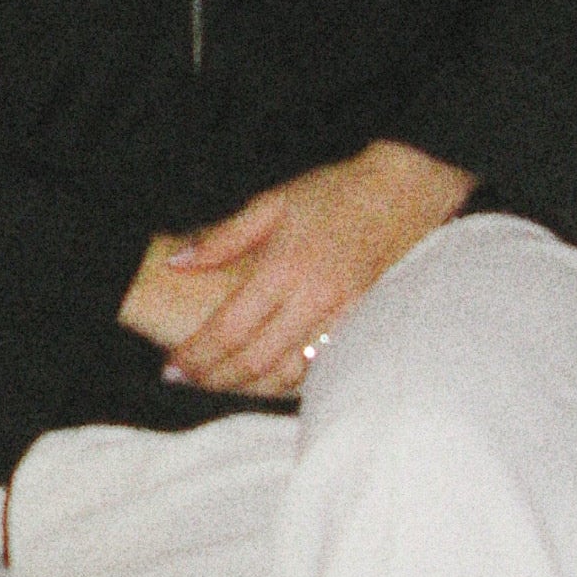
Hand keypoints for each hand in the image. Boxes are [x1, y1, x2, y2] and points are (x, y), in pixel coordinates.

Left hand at [142, 142, 474, 398]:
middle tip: (189, 381)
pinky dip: (290, 378)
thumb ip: (223, 238)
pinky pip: (321, 364)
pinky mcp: (365, 323)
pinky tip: (268, 378)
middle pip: (256, 359)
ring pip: (289, 371)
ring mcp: (344, 315)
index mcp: (285, 267)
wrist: (404, 190)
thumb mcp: (273, 202)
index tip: (172, 369)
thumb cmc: (334, 192)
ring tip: (221, 382)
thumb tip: (176, 262)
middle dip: (216, 377)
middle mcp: (315, 298)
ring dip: (250, 385)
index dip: (197, 354)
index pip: (230, 328)